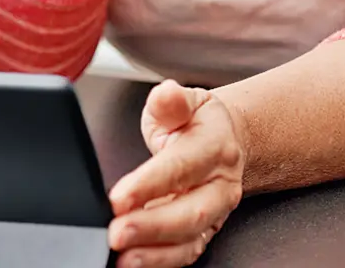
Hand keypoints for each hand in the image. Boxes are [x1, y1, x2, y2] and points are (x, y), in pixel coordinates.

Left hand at [107, 80, 246, 267]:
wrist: (228, 142)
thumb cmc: (197, 123)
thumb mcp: (185, 101)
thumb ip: (170, 102)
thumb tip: (166, 95)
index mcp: (214, 148)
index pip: (180, 168)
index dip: (149, 184)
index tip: (118, 197)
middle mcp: (220, 185)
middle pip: (190, 212)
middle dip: (152, 226)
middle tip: (116, 233)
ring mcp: (215, 212)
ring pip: (190, 239)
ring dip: (156, 252)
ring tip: (124, 257)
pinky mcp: (205, 230)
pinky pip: (187, 252)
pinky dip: (161, 261)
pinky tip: (134, 262)